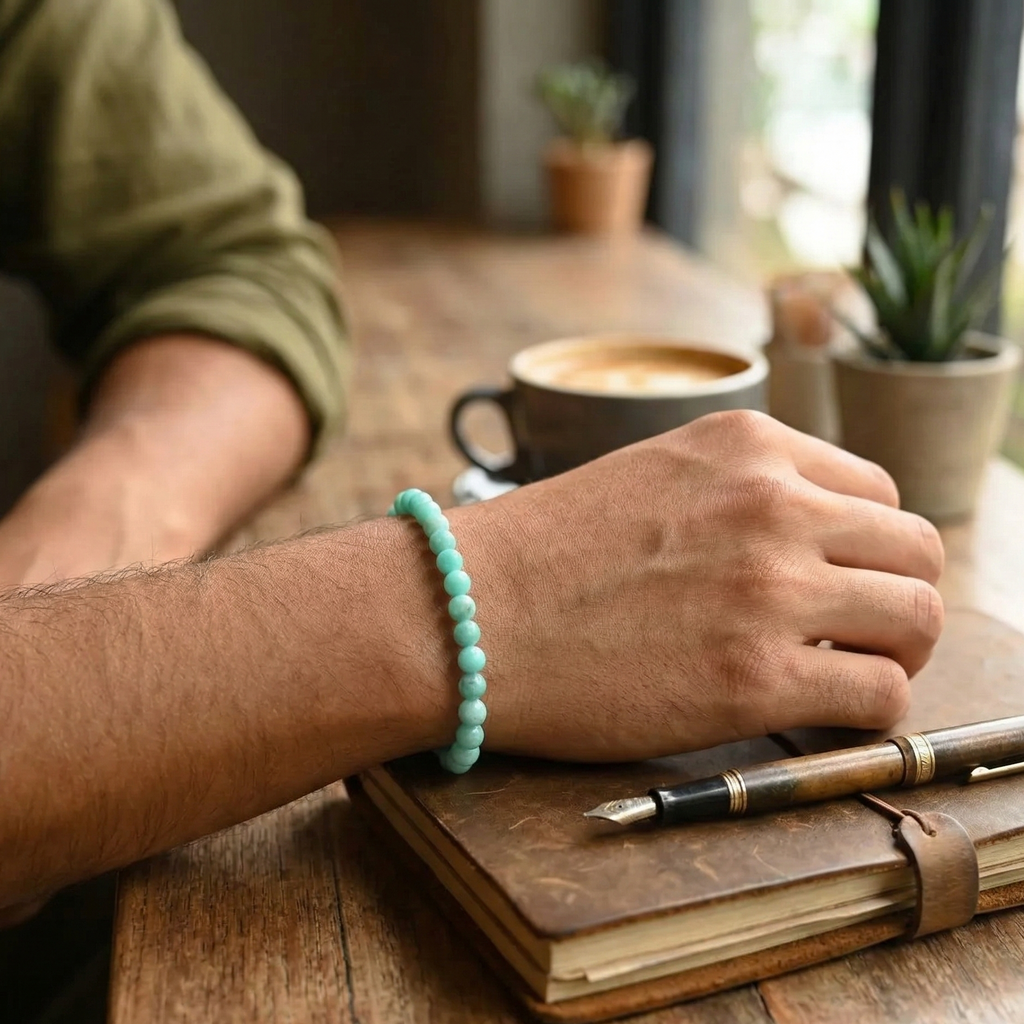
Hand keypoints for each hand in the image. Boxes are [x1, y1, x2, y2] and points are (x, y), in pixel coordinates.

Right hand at [452, 411, 943, 761]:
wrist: (467, 612)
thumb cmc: (543, 552)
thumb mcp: (651, 475)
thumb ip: (737, 492)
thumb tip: (806, 541)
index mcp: (747, 446)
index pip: (877, 492)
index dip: (867, 547)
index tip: (841, 582)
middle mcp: (773, 504)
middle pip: (916, 549)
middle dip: (899, 595)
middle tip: (863, 634)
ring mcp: (770, 590)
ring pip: (918, 617)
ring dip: (895, 651)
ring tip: (848, 674)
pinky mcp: (755, 678)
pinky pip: (880, 695)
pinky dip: (869, 710)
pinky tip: (822, 712)